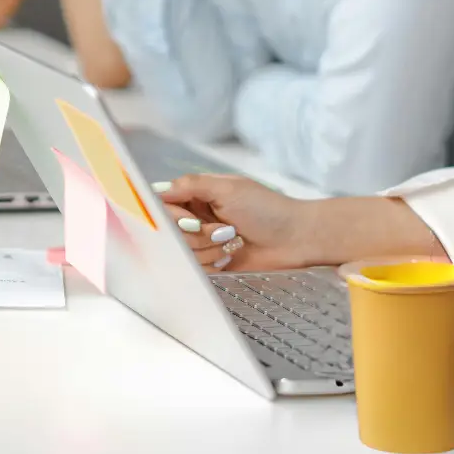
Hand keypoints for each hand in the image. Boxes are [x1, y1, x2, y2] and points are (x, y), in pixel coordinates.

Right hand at [156, 174, 324, 272]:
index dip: (170, 214)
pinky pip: (196, 268)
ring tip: (233, 241)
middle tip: (223, 229)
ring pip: (183, 252)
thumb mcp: (228, 189)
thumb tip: (157, 188)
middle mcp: (198, 216)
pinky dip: (213, 263)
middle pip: (170, 231)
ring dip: (209, 248)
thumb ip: (191, 185)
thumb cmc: (266, 209)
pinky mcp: (213, 263)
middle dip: (196, 233)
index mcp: (200, 194)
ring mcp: (205, 241)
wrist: (295, 239)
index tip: (189, 220)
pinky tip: (232, 256)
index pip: (164, 203)